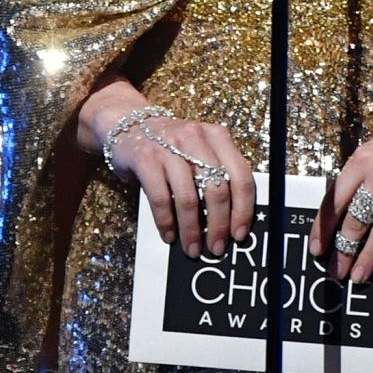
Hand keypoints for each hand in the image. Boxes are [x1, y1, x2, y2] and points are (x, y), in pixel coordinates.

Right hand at [78, 79, 254, 257]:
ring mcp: (169, 147)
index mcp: (218, 137)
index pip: (241, 176)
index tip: (240, 234)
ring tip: (191, 248)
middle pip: (217, 189)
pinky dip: (166, 222)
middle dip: (218, 225)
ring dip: (191, 230)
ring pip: (189, 198)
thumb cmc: (172, 146)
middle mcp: (196, 138)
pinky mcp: (145, 158)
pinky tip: (168, 235)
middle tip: (216, 248)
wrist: (129, 124)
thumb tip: (231, 221)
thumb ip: (218, 174)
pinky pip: (160, 198)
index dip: (243, 209)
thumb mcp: (201, 150)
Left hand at [311, 79, 372, 282]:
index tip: (317, 248)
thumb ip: (364, 174)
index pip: (334, 199)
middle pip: (355, 219)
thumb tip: (346, 209)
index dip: (323, 228)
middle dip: (343, 251)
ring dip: (367, 257)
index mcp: (363, 158)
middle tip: (336, 271)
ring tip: (358, 275)